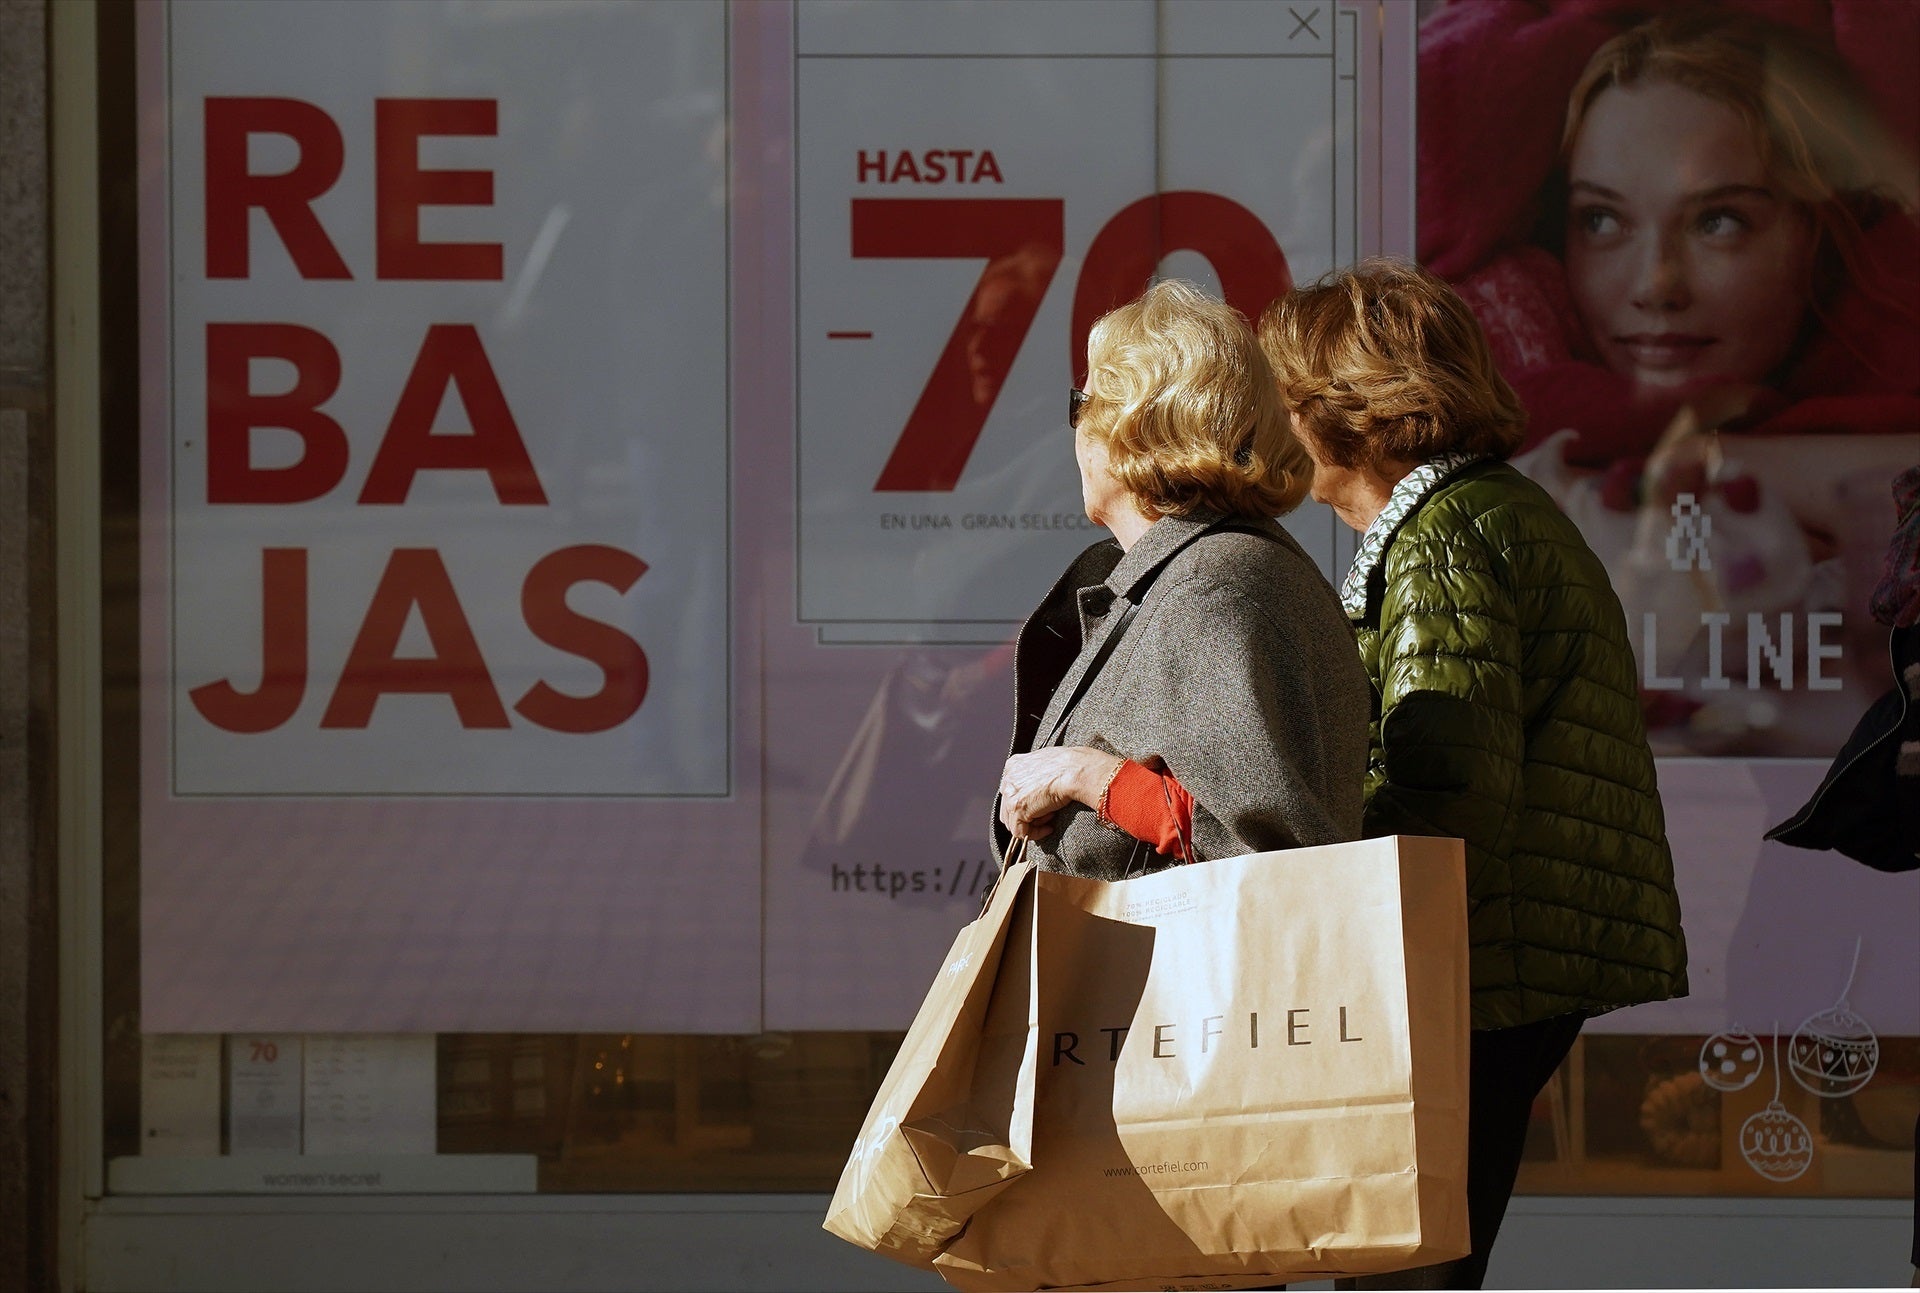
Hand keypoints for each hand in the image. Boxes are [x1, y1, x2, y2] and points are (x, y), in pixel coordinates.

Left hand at [997, 747, 1122, 840]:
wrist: (1075, 770)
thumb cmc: (1071, 766)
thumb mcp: (1049, 765)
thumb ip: (1038, 775)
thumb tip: (1041, 789)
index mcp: (1015, 765)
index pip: (1012, 791)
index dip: (1027, 802)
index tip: (1042, 806)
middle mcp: (1009, 777)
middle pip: (1008, 807)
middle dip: (1027, 815)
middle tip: (1048, 814)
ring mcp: (1010, 793)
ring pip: (1012, 821)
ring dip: (1031, 824)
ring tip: (1051, 818)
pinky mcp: (1017, 807)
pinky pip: (1019, 831)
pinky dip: (1035, 834)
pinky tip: (1049, 828)